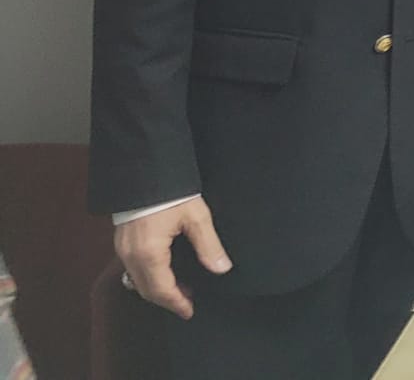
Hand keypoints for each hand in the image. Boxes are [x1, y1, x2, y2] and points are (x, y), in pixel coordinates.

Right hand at [113, 196, 230, 319]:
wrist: (145, 171)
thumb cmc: (171, 194)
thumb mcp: (196, 217)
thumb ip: (209, 246)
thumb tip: (222, 268)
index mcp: (149, 254)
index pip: (162, 290)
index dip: (176, 303)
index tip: (189, 311)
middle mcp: (130, 257)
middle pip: (147, 290)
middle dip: (167, 300)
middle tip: (188, 303)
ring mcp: (122, 250)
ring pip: (138, 281)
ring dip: (158, 289)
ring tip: (181, 290)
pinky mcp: (122, 242)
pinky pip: (133, 270)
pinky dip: (149, 278)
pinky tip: (164, 272)